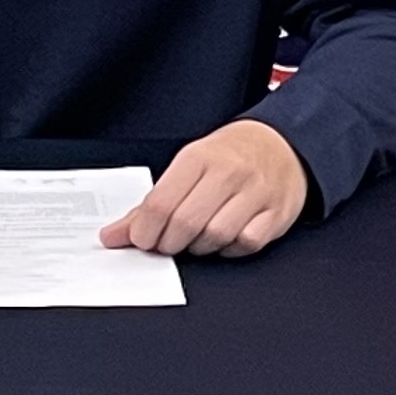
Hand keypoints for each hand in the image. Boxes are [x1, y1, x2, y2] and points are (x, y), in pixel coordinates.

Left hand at [101, 120, 307, 258]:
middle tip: (167, 242)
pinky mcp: (276, 213)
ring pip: (215, 237)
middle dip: (169, 243)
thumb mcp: (187, 166)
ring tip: (195, 238)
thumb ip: (151, 203)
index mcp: (199, 157)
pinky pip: (246, 244)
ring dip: (198, 248)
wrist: (281, 145)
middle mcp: (229, 172)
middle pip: (185, 224)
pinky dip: (230, 249)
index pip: (160, 204)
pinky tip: (224, 239)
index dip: (144, 231)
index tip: (142, 239)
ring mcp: (256, 193)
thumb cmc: (229, 157)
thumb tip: (115, 235)